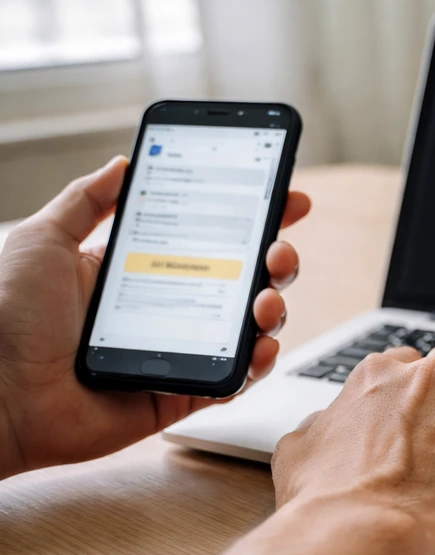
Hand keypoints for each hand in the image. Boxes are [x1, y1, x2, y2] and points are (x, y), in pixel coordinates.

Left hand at [0, 156, 310, 477]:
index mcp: (141, 269)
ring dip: (272, 309)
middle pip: (243, 280)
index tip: (287, 200)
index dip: (255, 219)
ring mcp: (180, 350)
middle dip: (276, 261)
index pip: (210, 237)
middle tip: (278, 252)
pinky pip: (234, 378)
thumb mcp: (42, 239)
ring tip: (265, 301)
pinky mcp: (182, 392)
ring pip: (248, 328)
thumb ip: (86, 199)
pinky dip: (256, 363)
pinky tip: (260, 346)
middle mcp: (168, 307)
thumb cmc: (5, 318)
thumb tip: (123, 162)